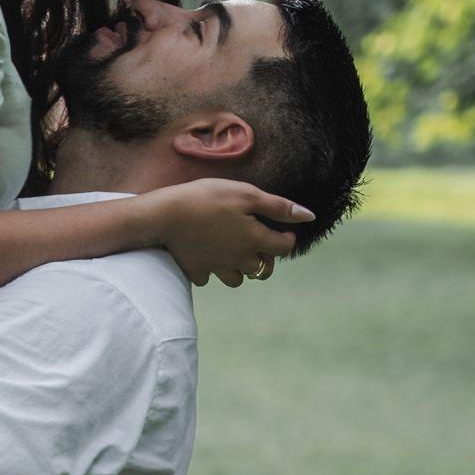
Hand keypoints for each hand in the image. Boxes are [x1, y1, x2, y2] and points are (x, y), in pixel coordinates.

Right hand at [148, 178, 315, 287]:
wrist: (165, 215)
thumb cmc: (207, 199)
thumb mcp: (247, 194)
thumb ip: (278, 207)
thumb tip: (309, 216)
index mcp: (255, 240)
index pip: (283, 248)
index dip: (287, 238)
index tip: (282, 230)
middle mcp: (239, 259)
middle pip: (263, 271)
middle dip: (265, 259)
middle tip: (257, 242)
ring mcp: (217, 268)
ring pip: (238, 279)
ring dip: (241, 268)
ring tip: (233, 250)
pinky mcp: (196, 270)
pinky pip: (209, 277)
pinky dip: (212, 269)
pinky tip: (207, 254)